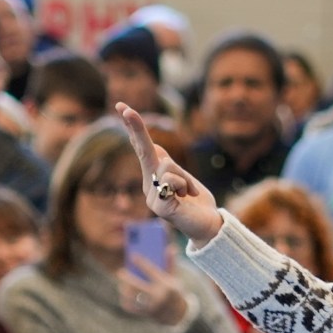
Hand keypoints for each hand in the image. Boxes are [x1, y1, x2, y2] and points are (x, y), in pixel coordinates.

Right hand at [116, 104, 222, 242]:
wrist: (209, 226)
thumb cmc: (197, 203)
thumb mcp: (183, 178)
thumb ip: (169, 165)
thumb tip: (156, 147)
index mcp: (154, 178)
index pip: (142, 149)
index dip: (134, 128)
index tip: (122, 106)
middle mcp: (149, 187)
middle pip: (144, 152)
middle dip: (135, 128)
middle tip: (123, 106)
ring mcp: (152, 198)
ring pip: (167, 166)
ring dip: (185, 177)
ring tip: (190, 193)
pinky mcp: (160, 207)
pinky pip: (171, 181)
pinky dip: (184, 185)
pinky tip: (187, 198)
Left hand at [119, 254, 188, 325]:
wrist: (175, 313)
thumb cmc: (172, 290)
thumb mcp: (174, 277)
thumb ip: (170, 263)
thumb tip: (171, 247)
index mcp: (165, 285)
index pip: (152, 272)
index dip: (141, 263)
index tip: (133, 256)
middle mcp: (158, 296)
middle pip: (139, 286)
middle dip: (128, 279)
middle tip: (120, 272)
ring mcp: (150, 306)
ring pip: (133, 297)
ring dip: (125, 290)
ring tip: (121, 285)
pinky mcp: (144, 313)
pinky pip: (131, 307)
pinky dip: (126, 301)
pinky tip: (124, 295)